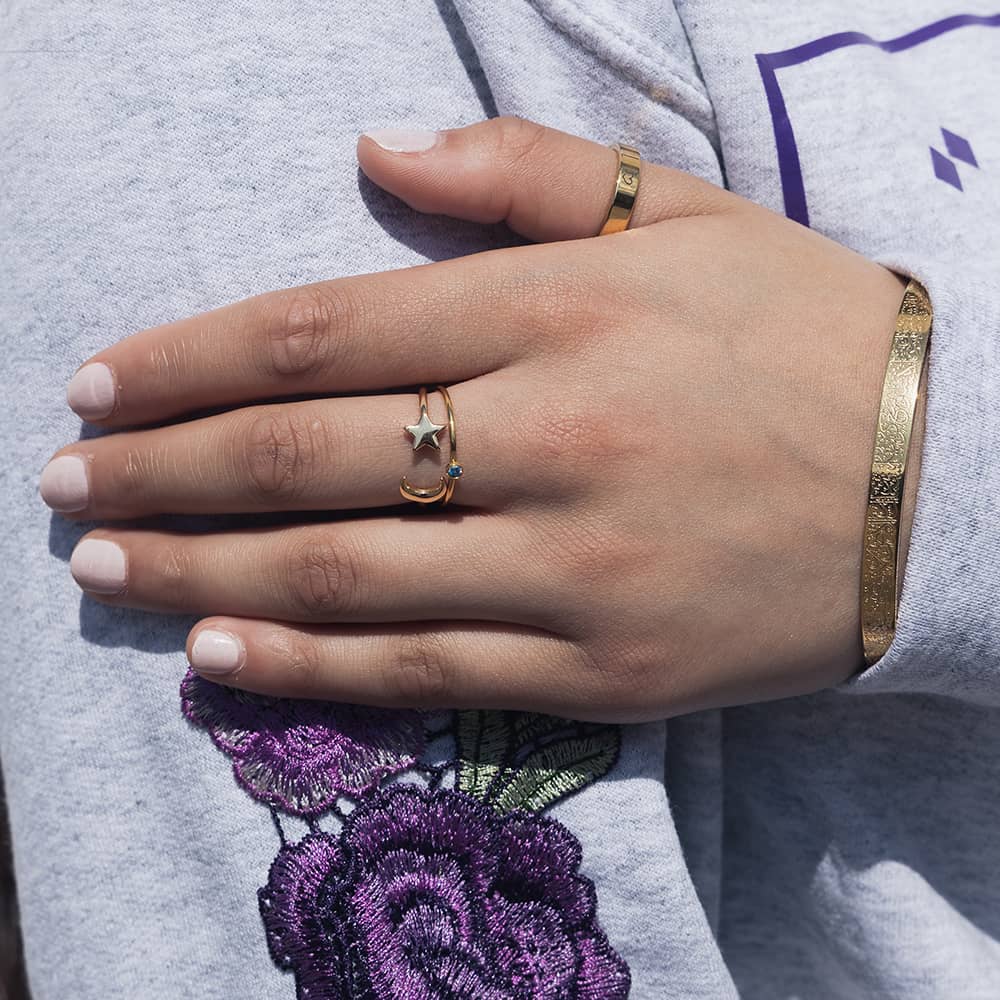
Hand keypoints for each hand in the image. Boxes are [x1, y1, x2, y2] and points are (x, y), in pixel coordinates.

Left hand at [40, 118, 908, 720]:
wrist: (943, 481)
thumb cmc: (806, 336)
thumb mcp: (687, 217)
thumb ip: (526, 173)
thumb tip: (378, 142)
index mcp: (561, 312)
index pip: (326, 331)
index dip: (193, 358)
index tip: (101, 376)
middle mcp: (550, 438)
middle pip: (304, 456)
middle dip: (163, 465)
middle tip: (64, 475)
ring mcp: (572, 567)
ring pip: (340, 573)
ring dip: (197, 566)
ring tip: (100, 560)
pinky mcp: (601, 667)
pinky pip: (422, 671)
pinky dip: (307, 665)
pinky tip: (213, 650)